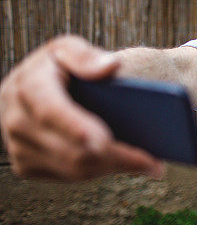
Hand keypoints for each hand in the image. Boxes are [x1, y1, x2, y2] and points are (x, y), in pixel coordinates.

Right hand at [0, 35, 164, 180]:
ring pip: (71, 168)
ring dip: (113, 169)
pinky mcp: (26, 164)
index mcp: (27, 86)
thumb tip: (111, 66)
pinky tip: (127, 166)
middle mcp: (16, 120)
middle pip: (69, 149)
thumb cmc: (61, 64)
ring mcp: (18, 146)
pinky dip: (100, 172)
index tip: (105, 141)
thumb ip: (86, 56)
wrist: (37, 85)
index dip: (76, 128)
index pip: (50, 111)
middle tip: (152, 161)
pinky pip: (67, 176)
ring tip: (150, 165)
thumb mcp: (68, 48)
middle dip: (114, 157)